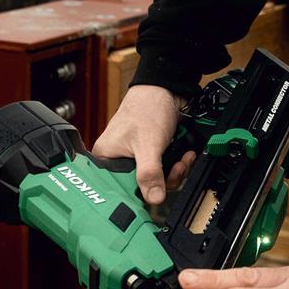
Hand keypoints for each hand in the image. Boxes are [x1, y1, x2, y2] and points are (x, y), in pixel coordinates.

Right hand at [92, 84, 191, 205]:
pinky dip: (175, 165)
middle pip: (138, 187)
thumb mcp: (148, 144)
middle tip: (173, 170)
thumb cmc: (147, 107)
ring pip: (154, 180)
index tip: (154, 194)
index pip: (117, 190)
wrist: (167, 89)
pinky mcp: (150, 154)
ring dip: (173, 173)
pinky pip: (162, 170)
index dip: (137, 195)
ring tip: (181, 160)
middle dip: (161, 181)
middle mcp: (118, 159)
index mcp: (106, 158)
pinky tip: (183, 155)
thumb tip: (154, 198)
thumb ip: (149, 173)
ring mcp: (135, 157)